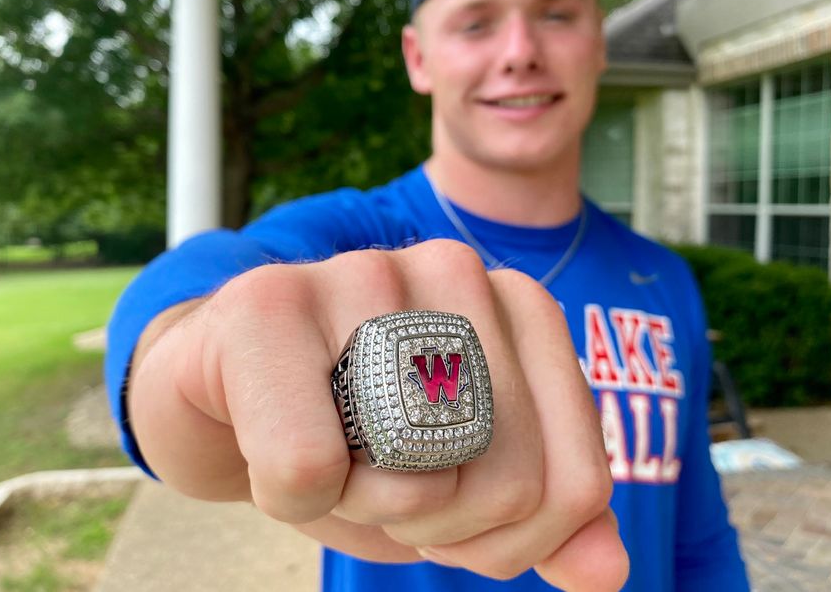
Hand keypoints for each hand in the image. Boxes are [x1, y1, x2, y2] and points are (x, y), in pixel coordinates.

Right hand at [127, 239, 627, 589]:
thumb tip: (606, 568)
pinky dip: (288, 497)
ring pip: (413, 479)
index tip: (446, 511)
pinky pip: (307, 464)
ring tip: (329, 456)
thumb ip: (543, 518)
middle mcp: (452, 269)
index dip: (509, 541)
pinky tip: (267, 444)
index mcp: (519, 305)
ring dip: (363, 506)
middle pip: (508, 486)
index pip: (574, 486)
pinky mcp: (265, 302)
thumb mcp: (458, 482)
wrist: (224, 390)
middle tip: (377, 485)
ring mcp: (360, 272)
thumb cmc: (351, 432)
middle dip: (436, 525)